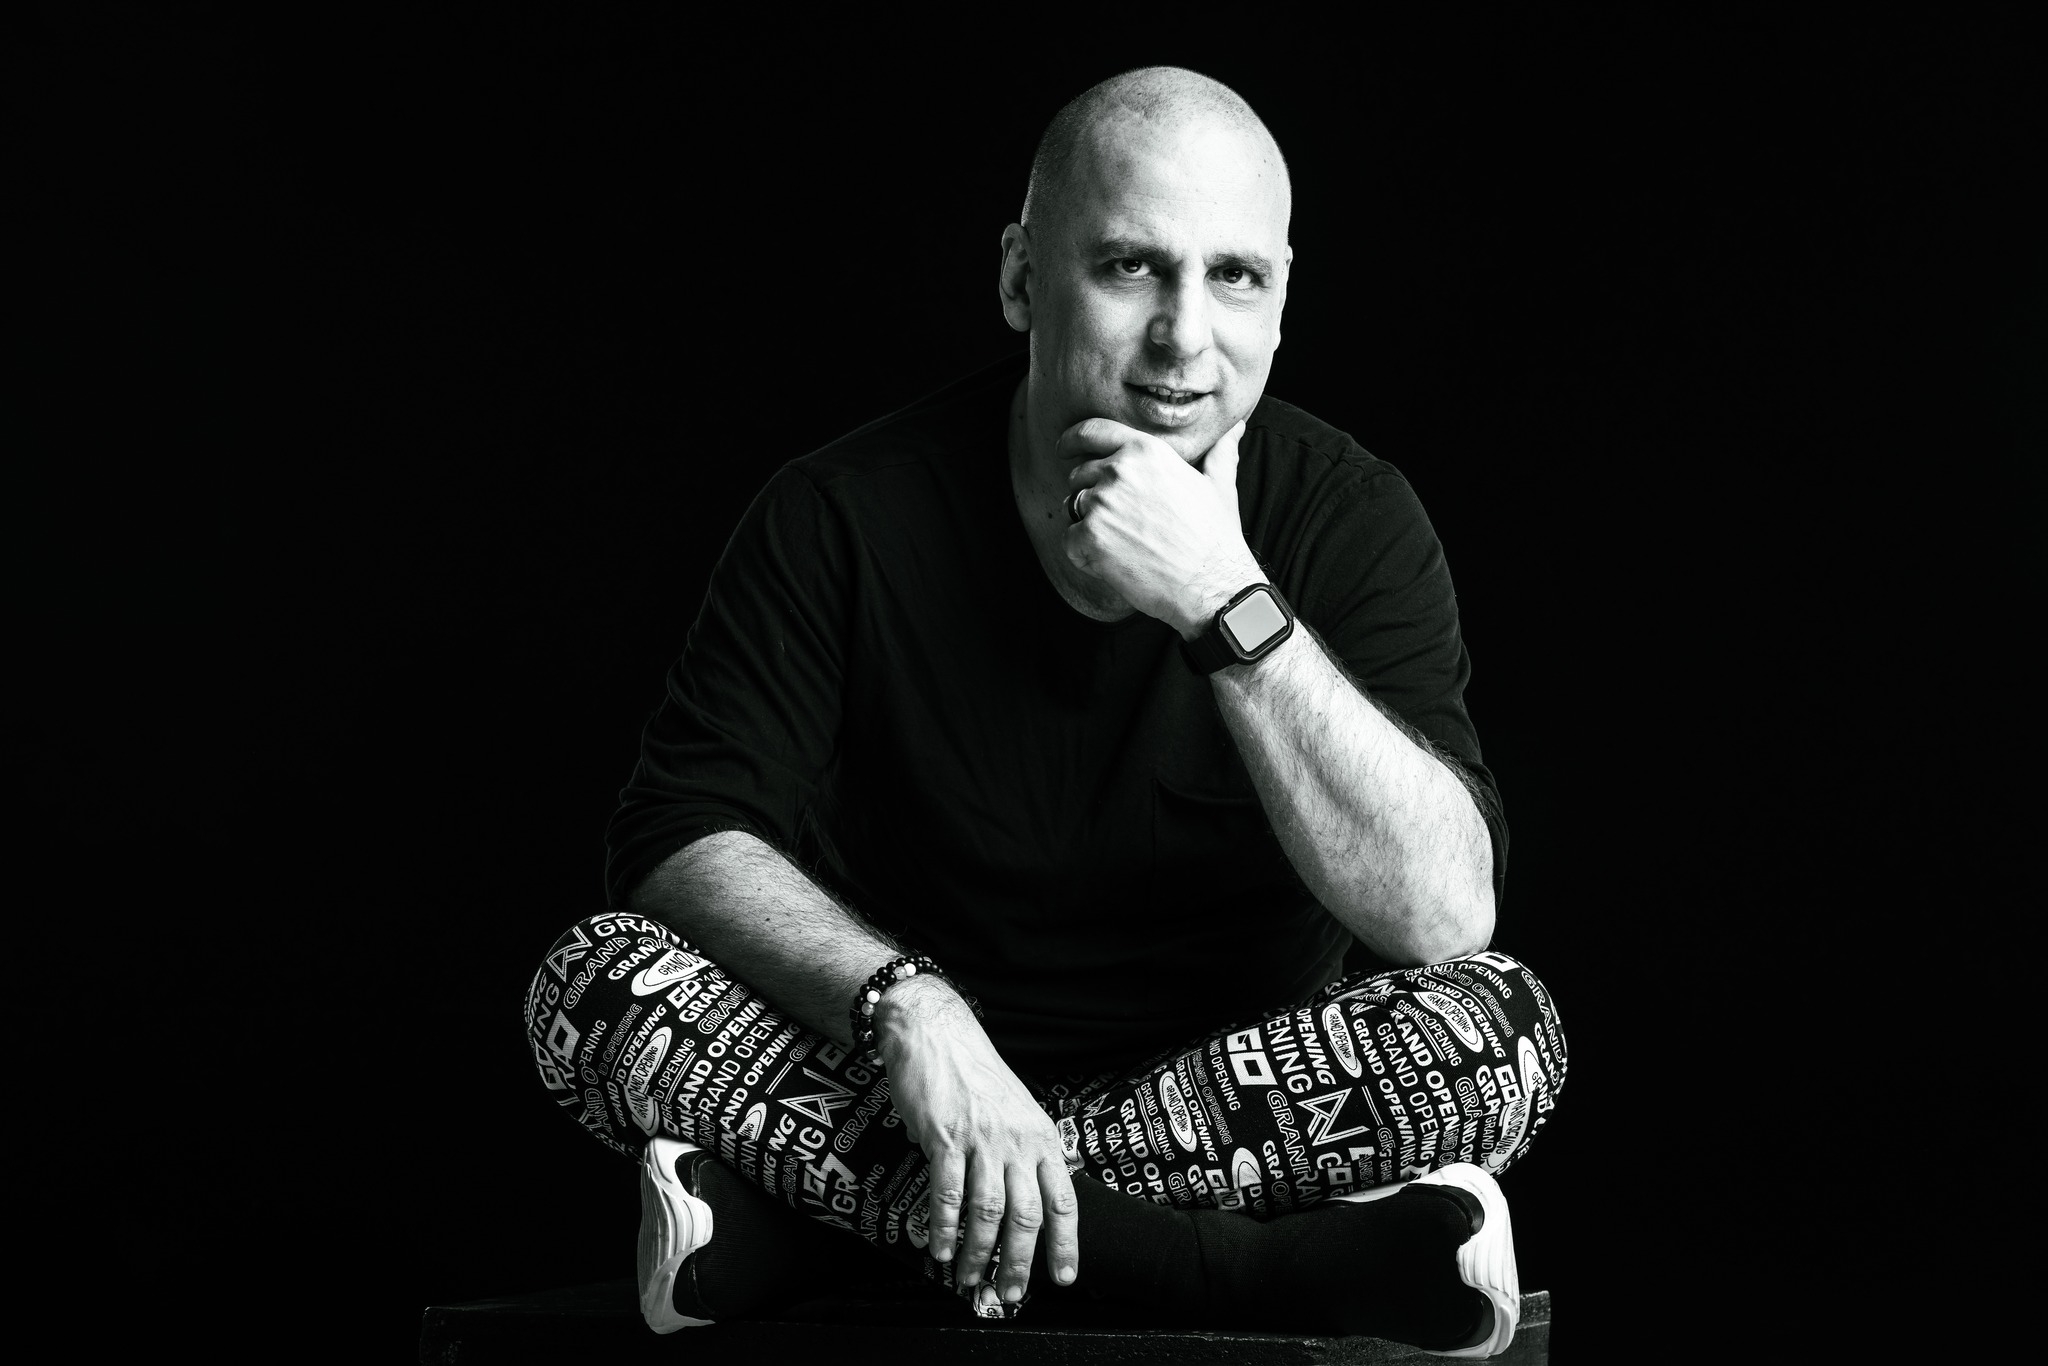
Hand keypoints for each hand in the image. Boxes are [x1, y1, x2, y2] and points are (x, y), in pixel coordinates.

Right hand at [874, 974, 1078, 1301]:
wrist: (936, 1034)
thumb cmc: (976, 1074)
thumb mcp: (1019, 1108)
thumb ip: (1027, 1149)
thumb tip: (1033, 1192)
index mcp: (1041, 1137)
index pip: (1063, 1199)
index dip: (1066, 1243)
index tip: (1064, 1277)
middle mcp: (1018, 1141)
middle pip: (1027, 1216)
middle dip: (1019, 1263)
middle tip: (1010, 1293)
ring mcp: (982, 1140)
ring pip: (988, 1212)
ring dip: (979, 1254)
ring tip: (969, 1279)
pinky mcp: (946, 1138)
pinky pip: (947, 1193)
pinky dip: (943, 1227)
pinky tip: (937, 1248)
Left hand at [1060, 418, 1261, 637]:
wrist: (1211, 584)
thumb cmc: (1216, 537)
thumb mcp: (1220, 485)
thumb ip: (1220, 452)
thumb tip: (1236, 428)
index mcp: (1145, 451)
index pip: (1092, 432)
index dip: (1073, 439)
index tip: (1064, 448)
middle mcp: (1118, 471)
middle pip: (1080, 474)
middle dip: (1091, 493)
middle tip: (1121, 521)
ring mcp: (1100, 504)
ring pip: (1073, 507)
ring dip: (1088, 524)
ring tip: (1124, 543)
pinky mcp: (1089, 538)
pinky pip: (1070, 540)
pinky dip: (1085, 553)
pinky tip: (1116, 561)